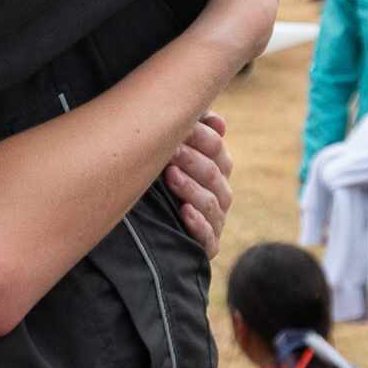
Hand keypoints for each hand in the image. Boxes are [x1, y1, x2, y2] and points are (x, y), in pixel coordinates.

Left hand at [169, 114, 235, 253]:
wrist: (147, 234)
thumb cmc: (158, 183)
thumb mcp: (170, 159)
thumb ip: (192, 135)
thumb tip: (218, 121)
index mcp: (215, 169)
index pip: (217, 150)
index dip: (202, 137)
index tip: (180, 128)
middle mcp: (219, 195)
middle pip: (214, 174)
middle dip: (193, 160)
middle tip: (171, 150)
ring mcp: (215, 221)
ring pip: (211, 202)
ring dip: (191, 188)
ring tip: (171, 176)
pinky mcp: (208, 246)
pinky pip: (208, 237)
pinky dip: (198, 224)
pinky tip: (184, 212)